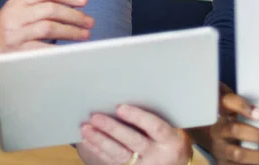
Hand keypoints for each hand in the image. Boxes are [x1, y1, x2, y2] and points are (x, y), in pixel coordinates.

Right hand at [0, 0, 92, 74]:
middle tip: (89, 22)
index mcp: (17, 2)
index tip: (83, 0)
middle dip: (74, 15)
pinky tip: (70, 51)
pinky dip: (59, 49)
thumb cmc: (1, 33)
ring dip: (71, 31)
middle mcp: (15, 15)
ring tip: (84, 35)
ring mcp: (15, 34)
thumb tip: (70, 9)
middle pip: (51, 9)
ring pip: (49, 27)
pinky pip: (42, 49)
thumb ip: (36, 8)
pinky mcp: (15, 52)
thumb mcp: (15, 13)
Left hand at [76, 105, 191, 164]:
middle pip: (133, 141)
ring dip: (100, 140)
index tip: (120, 108)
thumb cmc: (171, 140)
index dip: (137, 117)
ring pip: (120, 154)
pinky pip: (113, 162)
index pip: (154, 127)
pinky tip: (89, 140)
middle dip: (112, 129)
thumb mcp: (173, 129)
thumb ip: (156, 118)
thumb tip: (127, 100)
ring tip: (86, 128)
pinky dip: (99, 150)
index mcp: (171, 140)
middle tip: (95, 117)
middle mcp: (158, 155)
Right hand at [210, 83, 258, 163]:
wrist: (202, 131)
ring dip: (256, 156)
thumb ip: (236, 99)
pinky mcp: (220, 159)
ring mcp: (218, 146)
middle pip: (235, 130)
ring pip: (237, 153)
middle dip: (258, 135)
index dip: (242, 107)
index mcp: (218, 109)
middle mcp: (216, 128)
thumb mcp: (224, 99)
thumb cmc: (221, 112)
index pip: (228, 103)